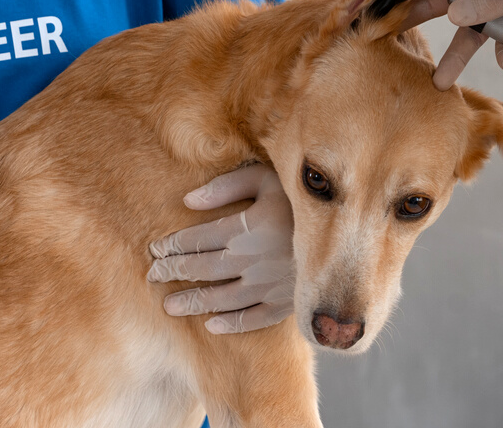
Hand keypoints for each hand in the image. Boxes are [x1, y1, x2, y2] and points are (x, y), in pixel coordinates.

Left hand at [147, 164, 293, 333]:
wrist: (350, 229)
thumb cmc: (304, 197)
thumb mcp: (268, 178)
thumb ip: (228, 185)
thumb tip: (189, 201)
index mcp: (245, 228)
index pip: (197, 239)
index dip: (172, 245)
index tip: (155, 249)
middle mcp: (252, 260)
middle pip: (202, 270)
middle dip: (174, 273)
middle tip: (152, 277)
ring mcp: (269, 285)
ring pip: (221, 298)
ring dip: (193, 302)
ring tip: (170, 306)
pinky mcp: (287, 302)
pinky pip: (254, 319)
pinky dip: (232, 323)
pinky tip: (213, 325)